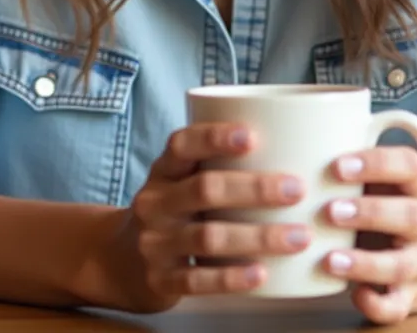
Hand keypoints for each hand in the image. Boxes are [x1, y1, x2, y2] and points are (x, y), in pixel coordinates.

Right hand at [94, 122, 310, 312]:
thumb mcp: (180, 182)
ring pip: (207, 237)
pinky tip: (262, 274)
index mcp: (163, 171)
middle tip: (296, 189)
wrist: (118, 260)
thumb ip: (219, 166)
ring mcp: (154, 242)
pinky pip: (197, 280)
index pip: (181, 145)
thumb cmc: (172, 212)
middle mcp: (155, 203)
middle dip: (254, 188)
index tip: (251, 135)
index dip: (214, 137)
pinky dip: (232, 278)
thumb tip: (294, 146)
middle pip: (203, 189)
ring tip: (298, 237)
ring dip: (257, 236)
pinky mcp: (159, 279)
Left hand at [320, 146, 416, 324]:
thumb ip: (340, 162)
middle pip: (410, 215)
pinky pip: (397, 306)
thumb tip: (277, 139)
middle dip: (370, 213)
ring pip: (403, 265)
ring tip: (330, 259)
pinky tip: (355, 294)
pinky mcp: (406, 295)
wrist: (410, 253)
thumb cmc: (376, 205)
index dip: (377, 163)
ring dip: (366, 263)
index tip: (337, 165)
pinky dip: (377, 304)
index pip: (409, 165)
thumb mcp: (369, 179)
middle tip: (330, 211)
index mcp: (414, 185)